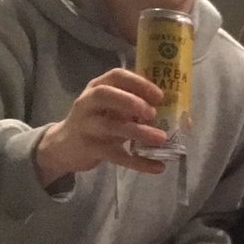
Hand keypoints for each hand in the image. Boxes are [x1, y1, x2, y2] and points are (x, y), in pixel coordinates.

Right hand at [35, 68, 167, 186]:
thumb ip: (136, 105)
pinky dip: (139, 162)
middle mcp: (88, 103)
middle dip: (130, 101)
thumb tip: (180, 114)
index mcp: (98, 87)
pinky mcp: (90, 149)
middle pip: (104, 95)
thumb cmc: (97, 120)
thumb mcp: (111, 106)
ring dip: (138, 132)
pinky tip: (158, 167)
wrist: (63, 146)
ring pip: (111, 127)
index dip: (139, 83)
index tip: (159, 95)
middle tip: (152, 113)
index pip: (116, 76)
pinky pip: (116, 156)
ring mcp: (87, 126)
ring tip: (161, 138)